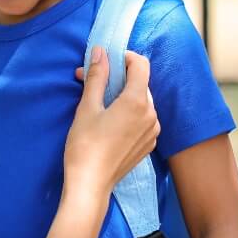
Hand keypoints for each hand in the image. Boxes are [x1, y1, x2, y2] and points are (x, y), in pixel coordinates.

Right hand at [63, 47, 159, 202]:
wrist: (90, 185)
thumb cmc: (85, 145)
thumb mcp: (87, 107)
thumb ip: (97, 77)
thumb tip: (101, 52)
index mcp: (138, 102)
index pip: (141, 64)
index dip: (124, 57)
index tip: (105, 61)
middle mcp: (151, 115)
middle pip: (140, 82)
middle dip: (118, 77)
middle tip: (92, 81)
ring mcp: (153, 131)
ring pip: (141, 101)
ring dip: (122, 95)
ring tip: (98, 102)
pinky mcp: (148, 144)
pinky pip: (142, 118)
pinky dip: (128, 112)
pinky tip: (109, 120)